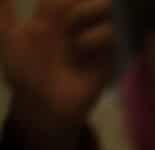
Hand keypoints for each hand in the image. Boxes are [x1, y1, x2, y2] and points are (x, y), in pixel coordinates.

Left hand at [0, 0, 115, 149]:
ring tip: (73, 32)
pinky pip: (114, 37)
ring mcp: (94, 39)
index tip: (55, 10)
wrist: (45, 104)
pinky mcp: (109, 56)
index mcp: (53, 15)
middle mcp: (77, 23)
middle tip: (68, 16)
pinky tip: (84, 49)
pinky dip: (100, 38)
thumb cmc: (24, 71)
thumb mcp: (8, 37)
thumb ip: (4, 12)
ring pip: (106, 12)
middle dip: (83, 3)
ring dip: (90, 15)